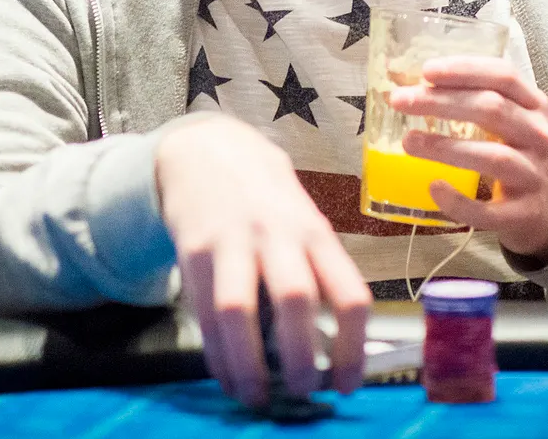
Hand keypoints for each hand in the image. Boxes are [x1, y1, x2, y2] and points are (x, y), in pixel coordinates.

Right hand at [155, 115, 369, 406]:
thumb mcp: (302, 221)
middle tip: (304, 394)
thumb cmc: (266, 198)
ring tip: (258, 398)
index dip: (354, 349)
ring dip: (249, 365)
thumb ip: (317, 272)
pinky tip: (228, 376)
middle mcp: (277, 233)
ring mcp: (232, 241)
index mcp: (315, 231)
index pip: (349, 294)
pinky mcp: (193, 251)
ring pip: (238, 311)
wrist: (206, 150)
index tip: (348, 385)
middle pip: (296, 300)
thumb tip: (334, 350)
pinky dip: (217, 356)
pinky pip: (203, 314)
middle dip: (300, 359)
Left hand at [388, 54, 547, 263]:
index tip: (426, 71)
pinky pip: (490, 211)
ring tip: (408, 141)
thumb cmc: (520, 151)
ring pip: (493, 157)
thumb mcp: (512, 119)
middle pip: (493, 111)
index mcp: (534, 106)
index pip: (504, 77)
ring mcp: (534, 176)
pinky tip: (434, 188)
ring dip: (446, 148)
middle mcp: (538, 136)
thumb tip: (412, 85)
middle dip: (443, 103)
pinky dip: (460, 201)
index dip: (465, 70)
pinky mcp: (525, 214)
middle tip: (401, 101)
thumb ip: (475, 99)